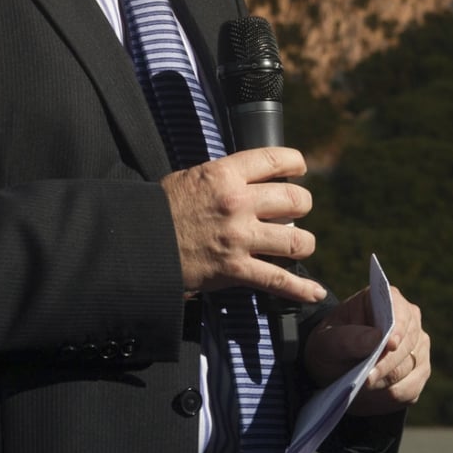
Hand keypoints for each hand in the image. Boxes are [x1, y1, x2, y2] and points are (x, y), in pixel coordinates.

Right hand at [161, 147, 323, 302]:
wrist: (138, 242)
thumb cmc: (161, 208)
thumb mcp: (192, 178)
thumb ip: (225, 178)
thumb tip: (251, 181)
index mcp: (224, 175)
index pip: (275, 160)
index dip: (296, 163)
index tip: (299, 169)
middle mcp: (238, 204)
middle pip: (296, 200)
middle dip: (301, 205)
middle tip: (294, 211)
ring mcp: (239, 238)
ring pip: (297, 240)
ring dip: (302, 243)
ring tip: (296, 244)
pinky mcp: (236, 270)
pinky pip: (279, 281)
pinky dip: (301, 289)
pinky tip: (314, 292)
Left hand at [304, 284, 430, 414]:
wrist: (333, 367)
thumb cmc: (330, 346)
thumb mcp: (326, 341)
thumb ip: (347, 338)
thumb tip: (378, 338)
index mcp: (388, 300)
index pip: (400, 314)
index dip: (397, 330)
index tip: (389, 345)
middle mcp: (410, 320)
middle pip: (407, 346)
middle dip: (385, 365)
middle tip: (365, 379)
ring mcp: (418, 347)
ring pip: (411, 370)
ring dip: (385, 383)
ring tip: (361, 389)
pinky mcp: (419, 372)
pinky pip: (411, 390)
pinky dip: (389, 397)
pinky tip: (370, 397)